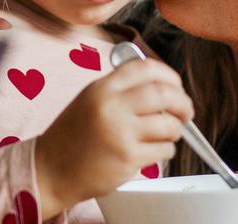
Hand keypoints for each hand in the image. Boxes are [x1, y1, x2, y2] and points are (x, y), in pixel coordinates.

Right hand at [34, 59, 192, 214]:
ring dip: (176, 130)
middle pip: (164, 94)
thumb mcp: (90, 100)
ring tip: (167, 133)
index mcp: (102, 88)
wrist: (51, 168)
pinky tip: (153, 150)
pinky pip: (164, 150)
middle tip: (185, 111)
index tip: (175, 86)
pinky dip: (166, 150)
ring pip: (169, 125)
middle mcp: (111, 106)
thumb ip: (121, 90)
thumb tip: (163, 86)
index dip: (169, 75)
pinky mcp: (128, 158)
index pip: (146, 68)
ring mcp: (120, 133)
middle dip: (183, 103)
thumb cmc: (73, 136)